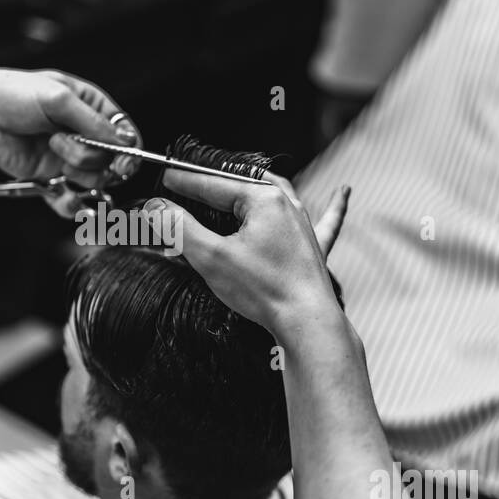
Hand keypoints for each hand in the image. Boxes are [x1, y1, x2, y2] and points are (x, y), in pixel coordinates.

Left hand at [0, 67, 139, 187]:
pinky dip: (71, 203)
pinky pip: (70, 198)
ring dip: (77, 169)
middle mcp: (82, 133)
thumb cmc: (11, 92)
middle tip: (74, 148)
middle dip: (94, 156)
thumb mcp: (58, 98)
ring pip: (94, 179)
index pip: (124, 132)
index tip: (123, 159)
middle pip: (112, 160)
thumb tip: (122, 142)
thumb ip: (93, 122)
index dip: (128, 149)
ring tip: (54, 149)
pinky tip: (66, 196)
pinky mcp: (50, 176)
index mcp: (90, 106)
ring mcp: (66, 157)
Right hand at [146, 172, 351, 332]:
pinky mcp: (314, 248)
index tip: (164, 177)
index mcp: (263, 199)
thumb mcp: (210, 257)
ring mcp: (304, 225)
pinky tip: (343, 192)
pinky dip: (331, 205)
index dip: (184, 181)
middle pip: (242, 184)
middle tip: (188, 183)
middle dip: (214, 183)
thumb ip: (179, 228)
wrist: (307, 321)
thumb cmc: (265, 291)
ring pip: (278, 194)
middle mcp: (287, 204)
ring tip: (239, 180)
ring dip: (256, 186)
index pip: (212, 183)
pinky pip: (327, 218)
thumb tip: (155, 209)